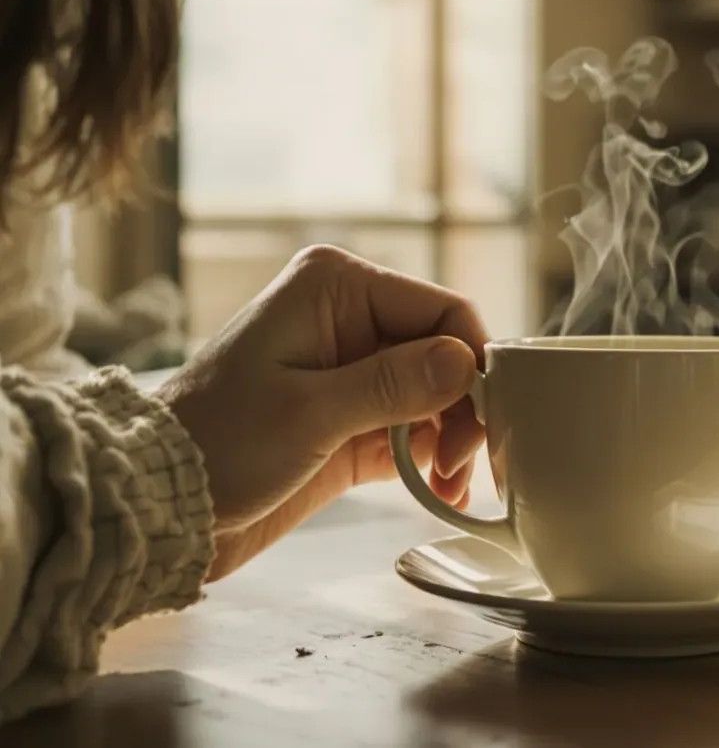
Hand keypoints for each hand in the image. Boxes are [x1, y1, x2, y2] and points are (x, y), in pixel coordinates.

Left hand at [157, 245, 486, 580]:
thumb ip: (393, 385)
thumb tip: (466, 363)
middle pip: (448, 355)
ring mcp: (354, 371)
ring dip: (452, 442)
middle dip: (464, 411)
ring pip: (439, 396)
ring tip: (450, 486)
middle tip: (461, 465)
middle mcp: (350, 318)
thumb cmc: (217, 443)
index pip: (443, 310)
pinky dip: (432, 461)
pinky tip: (439, 492)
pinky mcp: (354, 420)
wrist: (164, 506)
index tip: (478, 424)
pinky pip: (415, 431)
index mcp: (336, 288)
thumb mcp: (309, 413)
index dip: (472, 365)